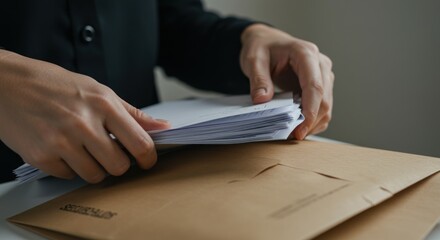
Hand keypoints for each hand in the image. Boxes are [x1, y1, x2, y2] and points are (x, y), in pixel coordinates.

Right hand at [0, 50, 169, 182]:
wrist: (7, 84)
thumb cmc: (54, 85)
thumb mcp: (98, 90)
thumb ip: (132, 113)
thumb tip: (163, 127)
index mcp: (103, 104)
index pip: (140, 143)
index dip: (148, 158)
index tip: (147, 161)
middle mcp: (84, 124)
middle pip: (119, 166)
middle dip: (118, 163)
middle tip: (110, 153)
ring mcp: (61, 142)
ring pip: (95, 176)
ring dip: (94, 167)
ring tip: (84, 149)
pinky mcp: (41, 157)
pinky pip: (69, 176)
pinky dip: (69, 168)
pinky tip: (62, 149)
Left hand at [240, 24, 333, 139]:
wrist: (266, 41)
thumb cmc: (261, 47)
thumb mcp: (253, 59)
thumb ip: (258, 79)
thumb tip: (262, 100)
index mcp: (306, 53)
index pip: (315, 86)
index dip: (310, 110)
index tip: (300, 129)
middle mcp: (320, 64)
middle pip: (324, 99)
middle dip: (311, 121)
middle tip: (293, 136)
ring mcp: (323, 75)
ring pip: (326, 105)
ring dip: (313, 123)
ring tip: (293, 134)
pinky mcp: (321, 85)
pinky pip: (322, 107)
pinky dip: (313, 120)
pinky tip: (298, 127)